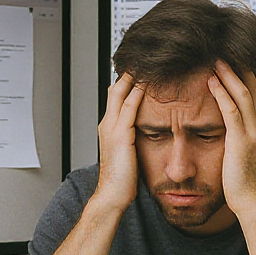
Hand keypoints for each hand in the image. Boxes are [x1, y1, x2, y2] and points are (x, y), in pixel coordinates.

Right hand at [94, 73, 143, 213]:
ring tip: (146, 62)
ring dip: (133, 76)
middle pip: (116, 88)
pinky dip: (138, 91)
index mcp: (109, 129)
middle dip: (128, 73)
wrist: (112, 196)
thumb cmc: (122, 182)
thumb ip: (133, 142)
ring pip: (121, 92)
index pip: (116, 97)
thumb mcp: (128, 156)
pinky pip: (130, 106)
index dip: (126, 83)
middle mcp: (107, 124)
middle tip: (142, 59)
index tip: (139, 71)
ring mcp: (112, 128)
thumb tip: (144, 138)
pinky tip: (148, 82)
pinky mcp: (121, 135)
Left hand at [207, 61, 255, 216]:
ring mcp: (253, 132)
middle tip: (221, 47)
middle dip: (237, 65)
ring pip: (242, 93)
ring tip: (214, 58)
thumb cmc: (245, 178)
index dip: (245, 71)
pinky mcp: (241, 141)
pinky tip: (210, 81)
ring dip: (228, 73)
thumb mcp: (251, 148)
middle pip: (251, 85)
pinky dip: (221, 93)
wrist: (251, 200)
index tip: (231, 55)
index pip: (255, 90)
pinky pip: (231, 110)